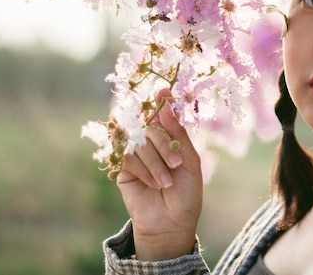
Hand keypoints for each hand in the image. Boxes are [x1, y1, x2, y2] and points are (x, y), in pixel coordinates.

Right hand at [117, 88, 203, 260]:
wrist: (173, 223)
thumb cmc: (186, 193)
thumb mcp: (190, 161)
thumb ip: (178, 133)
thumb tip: (165, 105)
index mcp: (169, 137)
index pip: (162, 113)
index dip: (160, 100)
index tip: (163, 90)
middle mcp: (151, 143)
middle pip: (149, 126)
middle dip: (164, 144)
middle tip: (176, 164)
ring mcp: (135, 154)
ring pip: (138, 142)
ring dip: (155, 162)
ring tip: (166, 183)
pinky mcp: (122, 169)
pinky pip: (128, 157)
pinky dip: (144, 170)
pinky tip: (154, 184)